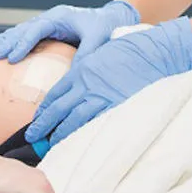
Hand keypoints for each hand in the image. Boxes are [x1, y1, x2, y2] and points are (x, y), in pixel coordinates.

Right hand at [0, 0, 139, 63]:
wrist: (112, 18)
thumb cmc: (106, 27)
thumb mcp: (99, 38)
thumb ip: (86, 53)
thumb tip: (74, 74)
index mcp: (60, 17)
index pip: (37, 29)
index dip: (24, 43)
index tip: (12, 57)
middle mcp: (51, 18)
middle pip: (25, 28)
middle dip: (9, 41)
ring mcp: (48, 24)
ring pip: (23, 31)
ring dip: (7, 40)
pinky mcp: (49, 32)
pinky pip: (27, 35)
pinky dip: (14, 41)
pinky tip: (2, 47)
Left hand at [26, 17, 191, 146]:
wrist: (159, 49)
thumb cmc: (134, 47)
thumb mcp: (103, 52)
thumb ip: (89, 69)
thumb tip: (79, 88)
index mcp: (82, 68)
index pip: (56, 94)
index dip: (44, 110)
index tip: (37, 121)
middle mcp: (87, 82)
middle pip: (59, 109)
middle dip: (43, 125)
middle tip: (32, 138)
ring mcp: (102, 95)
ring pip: (73, 120)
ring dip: (60, 134)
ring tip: (51, 145)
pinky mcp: (117, 105)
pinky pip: (96, 124)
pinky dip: (85, 135)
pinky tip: (78, 144)